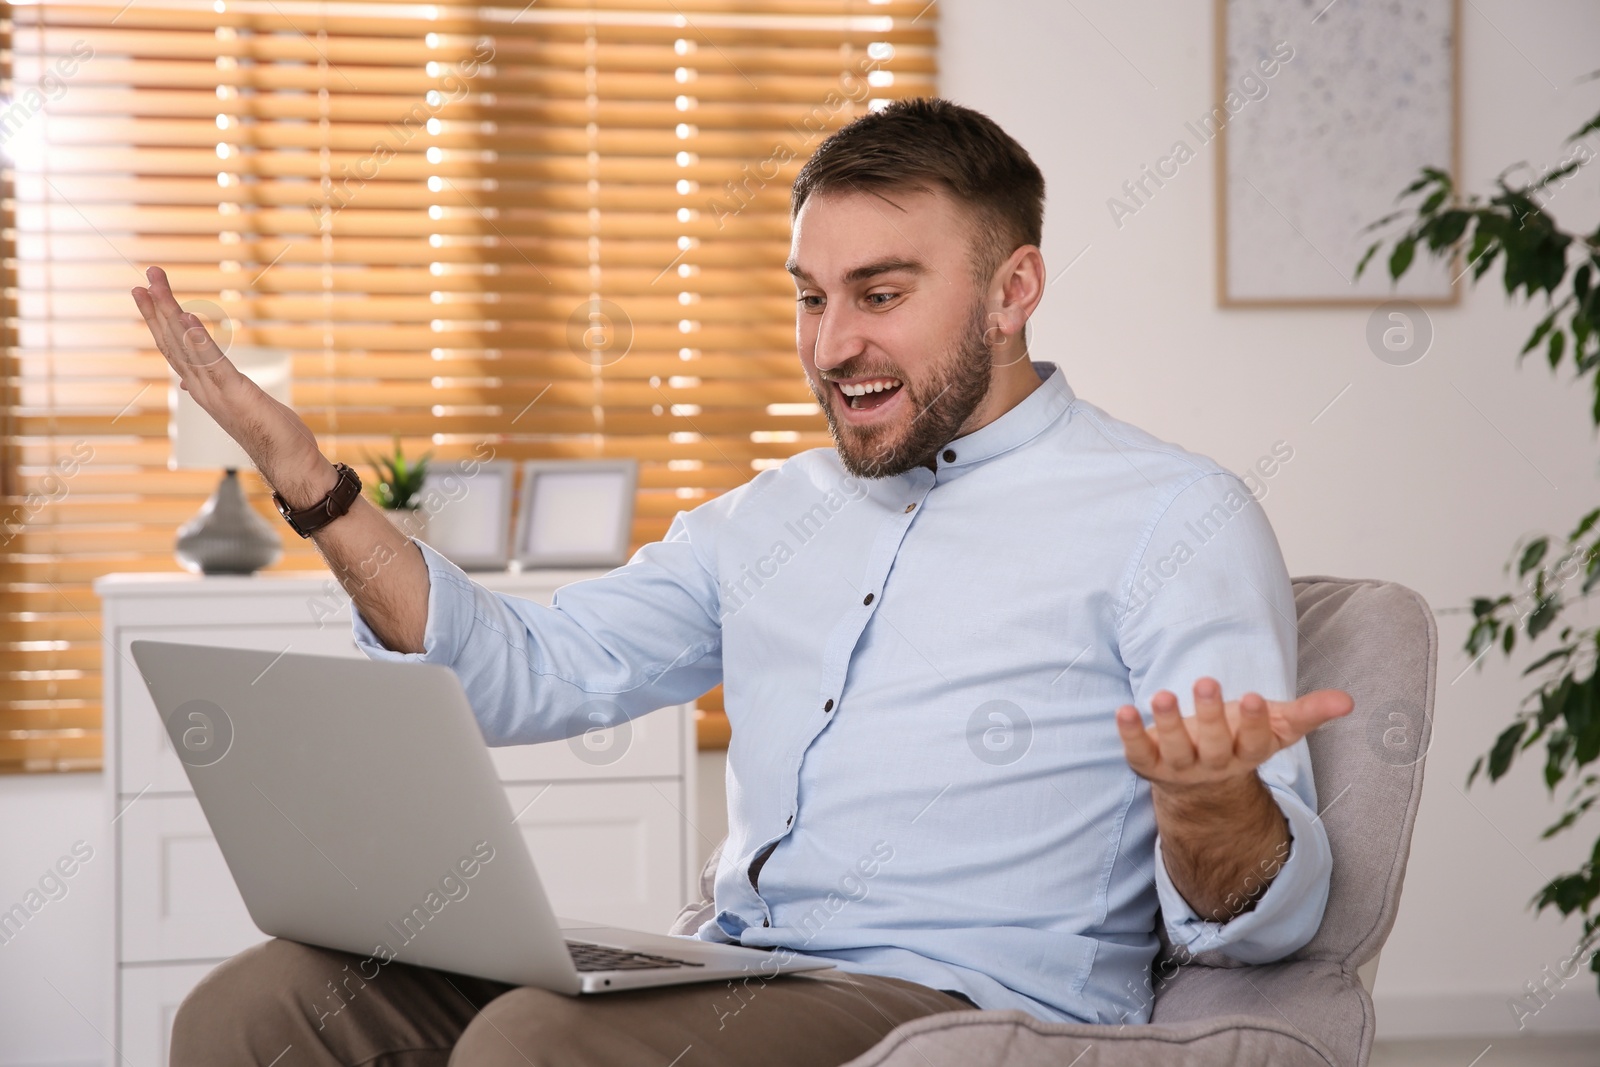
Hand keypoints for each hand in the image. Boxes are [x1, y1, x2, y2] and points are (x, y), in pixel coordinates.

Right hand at [130, 266, 330, 504]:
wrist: (289, 463)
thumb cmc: (268, 434)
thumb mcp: (237, 405)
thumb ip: (213, 388)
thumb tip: (187, 381)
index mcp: (203, 387)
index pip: (173, 348)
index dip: (158, 320)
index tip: (145, 292)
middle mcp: (202, 388)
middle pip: (172, 342)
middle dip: (157, 307)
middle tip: (147, 274)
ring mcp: (216, 392)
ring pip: (185, 347)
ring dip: (170, 313)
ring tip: (156, 285)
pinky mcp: (236, 394)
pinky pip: (212, 363)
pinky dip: (198, 340)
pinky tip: (186, 317)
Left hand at [1115, 677, 1352, 788]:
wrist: (1200, 783)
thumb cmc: (1240, 740)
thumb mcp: (1275, 727)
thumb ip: (1309, 713)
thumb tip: (1348, 701)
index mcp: (1247, 754)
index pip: (1256, 742)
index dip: (1255, 722)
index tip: (1252, 698)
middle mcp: (1215, 765)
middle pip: (1215, 744)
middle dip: (1211, 715)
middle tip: (1206, 681)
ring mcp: (1181, 767)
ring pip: (1177, 750)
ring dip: (1168, 722)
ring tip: (1162, 694)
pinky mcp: (1150, 764)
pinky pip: (1139, 753)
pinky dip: (1131, 733)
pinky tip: (1124, 710)